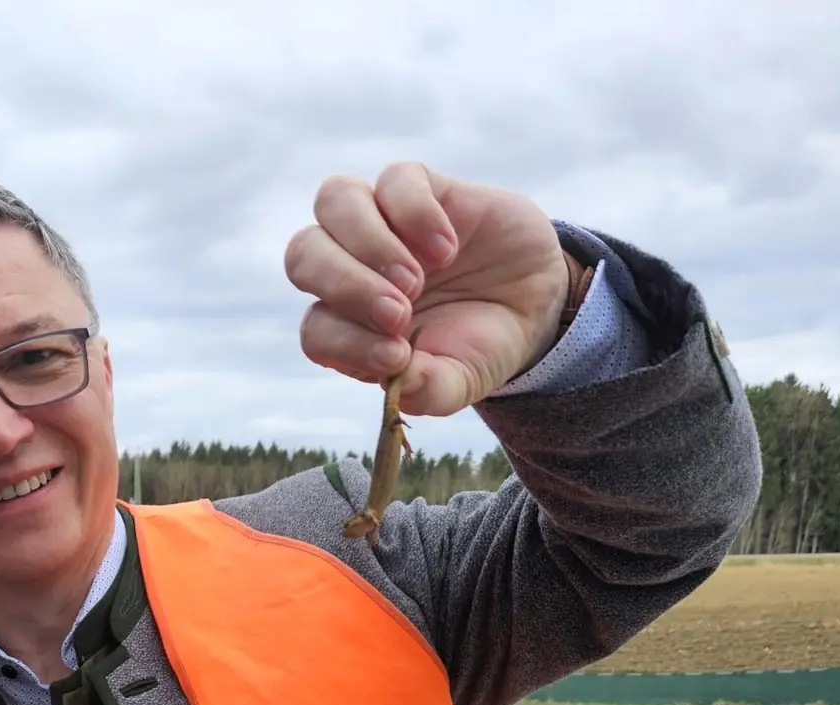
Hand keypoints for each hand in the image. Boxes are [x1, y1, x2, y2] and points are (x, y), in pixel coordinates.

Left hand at [285, 162, 571, 415]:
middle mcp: (352, 269)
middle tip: (399, 312)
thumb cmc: (481, 344)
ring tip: (417, 277)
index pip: (316, 330)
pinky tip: (448, 249)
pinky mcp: (420, 190)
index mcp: (349, 325)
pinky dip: (416, 215)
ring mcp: (382, 223)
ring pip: (334, 200)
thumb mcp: (460, 381)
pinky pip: (395, 180)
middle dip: (346, 285)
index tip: (398, 356)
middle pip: (303, 255)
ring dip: (368, 242)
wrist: (537, 303)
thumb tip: (397, 379)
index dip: (346, 342)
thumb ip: (428, 389)